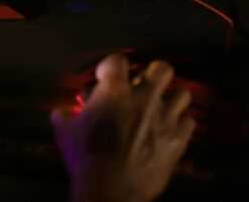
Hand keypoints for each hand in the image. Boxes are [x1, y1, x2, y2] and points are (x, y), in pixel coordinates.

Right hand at [51, 54, 194, 201]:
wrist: (112, 188)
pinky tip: (168, 130)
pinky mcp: (177, 140)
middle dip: (153, 74)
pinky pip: (188, 122)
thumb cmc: (87, 157)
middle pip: (162, 68)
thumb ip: (65, 117)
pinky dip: (180, 123)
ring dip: (171, 98)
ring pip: (182, 94)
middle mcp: (143, 98)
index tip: (105, 77)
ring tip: (159, 107)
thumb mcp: (66, 133)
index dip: (110, 66)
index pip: (117, 60)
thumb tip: (60, 114)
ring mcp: (164, 118)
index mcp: (114, 91)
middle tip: (143, 86)